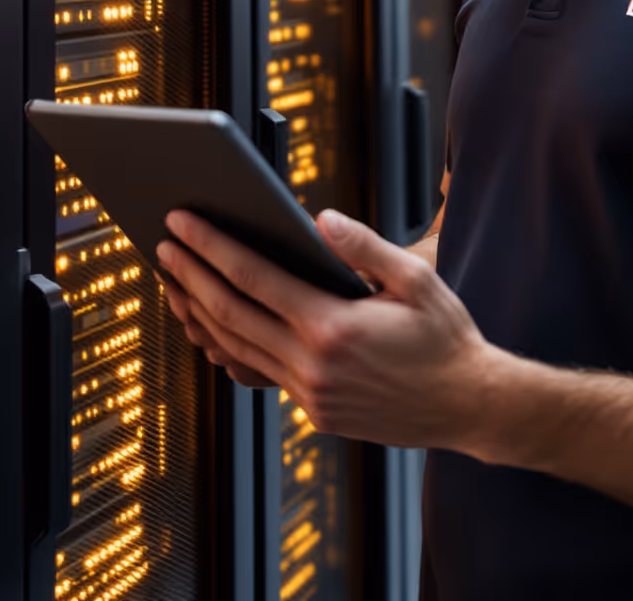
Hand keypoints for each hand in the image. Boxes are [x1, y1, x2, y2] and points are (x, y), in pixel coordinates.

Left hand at [156, 207, 503, 451]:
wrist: (470, 406)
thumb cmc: (446, 336)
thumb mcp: (416, 279)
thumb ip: (364, 246)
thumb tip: (319, 219)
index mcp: (333, 326)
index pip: (253, 278)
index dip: (211, 246)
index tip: (182, 221)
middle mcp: (313, 365)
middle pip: (230, 314)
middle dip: (190, 276)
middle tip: (162, 245)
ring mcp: (311, 395)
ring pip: (237, 349)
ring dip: (199, 314)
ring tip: (175, 283)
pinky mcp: (316, 412)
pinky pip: (259, 374)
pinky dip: (229, 348)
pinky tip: (214, 328)